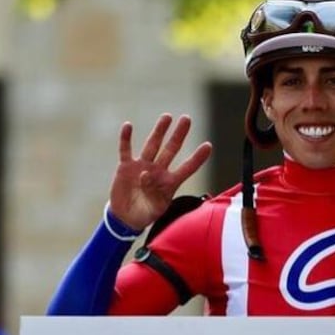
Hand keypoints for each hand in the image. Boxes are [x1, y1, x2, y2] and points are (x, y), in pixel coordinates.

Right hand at [109, 115, 212, 230]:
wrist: (126, 217)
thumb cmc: (144, 215)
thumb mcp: (154, 211)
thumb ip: (153, 195)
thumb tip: (146, 174)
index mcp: (169, 182)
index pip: (187, 168)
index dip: (197, 158)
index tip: (208, 146)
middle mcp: (158, 171)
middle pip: (170, 149)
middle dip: (179, 135)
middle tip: (187, 118)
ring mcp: (142, 166)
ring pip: (152, 145)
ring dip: (159, 131)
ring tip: (167, 117)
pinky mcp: (126, 167)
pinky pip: (126, 149)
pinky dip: (126, 138)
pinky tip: (128, 126)